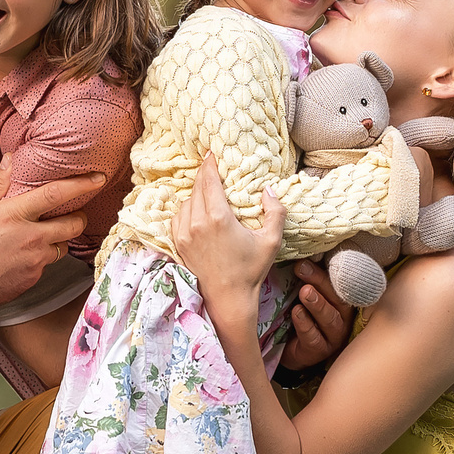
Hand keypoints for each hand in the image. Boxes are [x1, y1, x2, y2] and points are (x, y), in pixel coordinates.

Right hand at [0, 159, 103, 313]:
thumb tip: (11, 159)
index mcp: (14, 214)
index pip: (56, 194)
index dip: (81, 184)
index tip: (97, 179)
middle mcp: (30, 237)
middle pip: (73, 224)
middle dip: (79, 217)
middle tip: (75, 213)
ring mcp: (34, 261)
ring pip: (62, 246)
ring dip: (59, 239)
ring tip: (41, 236)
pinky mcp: (33, 279)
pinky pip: (46, 265)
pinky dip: (41, 258)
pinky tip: (22, 256)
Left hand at [171, 152, 282, 312]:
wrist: (227, 299)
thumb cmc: (250, 271)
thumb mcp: (271, 241)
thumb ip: (275, 212)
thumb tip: (268, 190)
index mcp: (218, 218)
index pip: (208, 180)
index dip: (210, 164)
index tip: (212, 154)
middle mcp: (196, 223)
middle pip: (196, 188)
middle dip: (203, 175)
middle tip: (211, 167)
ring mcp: (183, 234)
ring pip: (186, 201)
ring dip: (196, 193)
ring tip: (207, 190)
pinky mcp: (178, 244)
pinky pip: (178, 217)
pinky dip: (186, 209)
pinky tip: (196, 209)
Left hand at [278, 261, 350, 371]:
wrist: (287, 348)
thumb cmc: (299, 315)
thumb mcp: (302, 294)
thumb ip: (305, 277)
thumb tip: (297, 254)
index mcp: (340, 299)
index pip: (338, 281)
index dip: (326, 268)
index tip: (307, 257)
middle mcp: (342, 317)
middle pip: (336, 298)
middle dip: (319, 281)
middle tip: (302, 268)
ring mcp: (333, 336)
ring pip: (329, 319)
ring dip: (317, 304)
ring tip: (304, 292)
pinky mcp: (320, 351)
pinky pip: (314, 337)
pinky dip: (305, 324)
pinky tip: (296, 313)